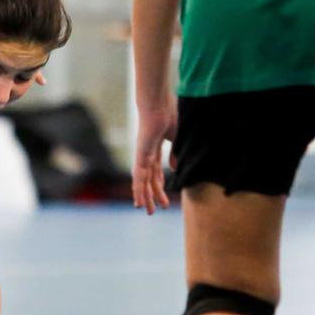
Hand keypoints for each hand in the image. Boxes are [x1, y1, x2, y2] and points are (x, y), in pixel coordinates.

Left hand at [132, 96, 177, 214]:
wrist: (157, 102)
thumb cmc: (167, 113)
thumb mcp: (175, 137)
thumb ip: (174, 153)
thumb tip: (174, 168)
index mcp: (154, 148)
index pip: (156, 172)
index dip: (159, 186)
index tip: (163, 198)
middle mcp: (146, 154)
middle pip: (149, 180)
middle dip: (152, 195)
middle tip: (153, 210)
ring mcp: (142, 155)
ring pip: (142, 182)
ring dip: (145, 197)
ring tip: (147, 211)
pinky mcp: (140, 155)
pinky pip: (138, 177)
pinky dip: (138, 190)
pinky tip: (139, 201)